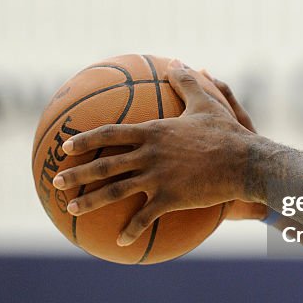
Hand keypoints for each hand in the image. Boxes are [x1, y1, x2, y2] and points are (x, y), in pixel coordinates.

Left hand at [53, 61, 264, 245]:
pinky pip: (145, 217)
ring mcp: (158, 177)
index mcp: (154, 131)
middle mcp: (150, 154)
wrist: (245, 161)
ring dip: (90, 201)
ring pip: (116, 191)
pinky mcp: (171, 198)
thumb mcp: (208, 102)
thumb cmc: (228, 131)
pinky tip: (120, 241)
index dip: (86, 139)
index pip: (110, 133)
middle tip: (56, 179)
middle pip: (104, 164)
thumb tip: (177, 61)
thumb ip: (188, 82)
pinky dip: (131, 230)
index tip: (66, 146)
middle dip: (77, 173)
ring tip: (71, 209)